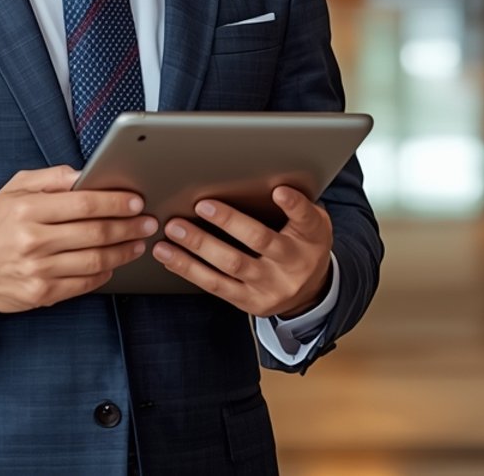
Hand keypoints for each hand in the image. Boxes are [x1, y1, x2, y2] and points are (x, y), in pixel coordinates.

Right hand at [0, 165, 155, 313]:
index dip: (115, 202)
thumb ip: (52, 177)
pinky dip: (105, 272)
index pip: (84, 203)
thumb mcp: (14, 189)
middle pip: (95, 232)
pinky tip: (115, 263)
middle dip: (129, 226)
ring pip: (95, 260)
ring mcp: (37, 270)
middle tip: (148, 221)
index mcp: (27, 209)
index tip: (136, 200)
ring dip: (124, 251)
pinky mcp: (41, 294)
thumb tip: (87, 173)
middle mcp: (32, 240)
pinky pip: (84, 283)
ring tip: (138, 241)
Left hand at [153, 186, 332, 318]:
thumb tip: (266, 180)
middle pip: (260, 240)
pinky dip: (190, 269)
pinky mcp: (251, 301)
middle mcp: (294, 263)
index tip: (278, 191)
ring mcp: (271, 286)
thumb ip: (295, 205)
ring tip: (174, 230)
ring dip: (199, 246)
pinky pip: (216, 285)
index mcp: (312, 237)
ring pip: (232, 265)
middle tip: (201, 205)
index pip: (306, 218)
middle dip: (229, 222)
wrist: (310, 293)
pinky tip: (171, 256)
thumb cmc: (303, 245)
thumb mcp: (312, 223)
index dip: (294, 205)